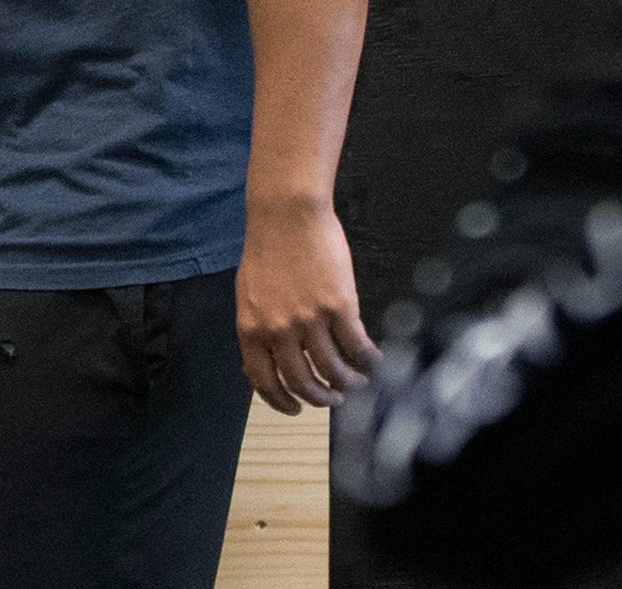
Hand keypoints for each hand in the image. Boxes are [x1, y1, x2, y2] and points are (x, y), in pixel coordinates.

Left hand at [238, 202, 377, 413]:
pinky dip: (367, 359)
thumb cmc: (268, 248)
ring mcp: (310, 320)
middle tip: (333, 399)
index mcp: (251, 330)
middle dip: (320, 398)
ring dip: (347, 383)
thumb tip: (269, 358)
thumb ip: (257, 328)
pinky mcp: (340, 306)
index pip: (264, 382)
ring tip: (356, 383)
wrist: (287, 213)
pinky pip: (356, 345)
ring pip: (333, 369)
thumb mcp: (248, 294)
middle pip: (303, 382)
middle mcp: (279, 331)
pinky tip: (373, 361)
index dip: (281, 402)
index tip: (295, 409)